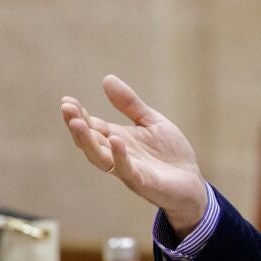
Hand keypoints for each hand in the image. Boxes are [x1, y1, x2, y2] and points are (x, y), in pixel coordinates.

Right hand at [61, 75, 207, 236]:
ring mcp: (128, 170)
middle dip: (77, 126)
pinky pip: (127, 170)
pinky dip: (119, 156)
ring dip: (87, 141)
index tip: (67, 101)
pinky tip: (115, 140)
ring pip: (100, 158)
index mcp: (117, 140)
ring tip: (77, 123)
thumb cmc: (170, 154)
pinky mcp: (143, 182)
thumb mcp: (151, 122)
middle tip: (66, 108)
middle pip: (90, 141)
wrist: (193, 182)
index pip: (92, 127)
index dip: (79, 115)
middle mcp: (117, 155)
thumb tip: (107, 79)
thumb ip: (130, 104)